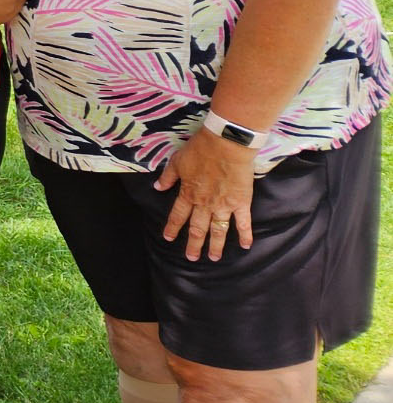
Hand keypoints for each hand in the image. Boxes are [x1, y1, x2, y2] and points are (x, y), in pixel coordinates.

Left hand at [157, 128, 257, 261]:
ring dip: (216, 245)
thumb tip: (157, 187)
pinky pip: (243, 222)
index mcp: (188, 194)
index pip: (177, 215)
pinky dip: (245, 235)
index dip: (172, 227)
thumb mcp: (177, 161)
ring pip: (218, 230)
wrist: (226, 143)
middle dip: (194, 245)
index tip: (168, 238)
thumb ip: (168, 177)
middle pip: (197, 228)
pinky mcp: (241, 202)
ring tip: (214, 258)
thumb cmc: (201, 149)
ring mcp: (224, 205)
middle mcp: (204, 204)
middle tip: (191, 258)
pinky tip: (245, 246)